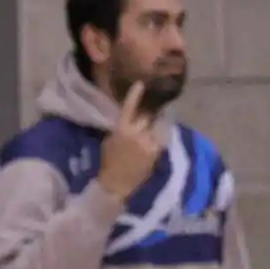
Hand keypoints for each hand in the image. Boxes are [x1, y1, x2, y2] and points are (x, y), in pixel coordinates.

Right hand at [97, 81, 161, 201]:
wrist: (117, 184)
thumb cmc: (109, 162)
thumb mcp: (110, 140)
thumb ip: (121, 128)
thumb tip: (131, 120)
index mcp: (122, 129)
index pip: (129, 108)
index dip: (135, 95)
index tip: (141, 84)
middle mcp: (136, 134)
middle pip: (146, 117)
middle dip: (147, 117)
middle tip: (147, 119)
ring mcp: (148, 143)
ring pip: (155, 129)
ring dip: (153, 130)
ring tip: (148, 137)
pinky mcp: (155, 153)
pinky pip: (159, 141)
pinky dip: (157, 141)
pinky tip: (153, 146)